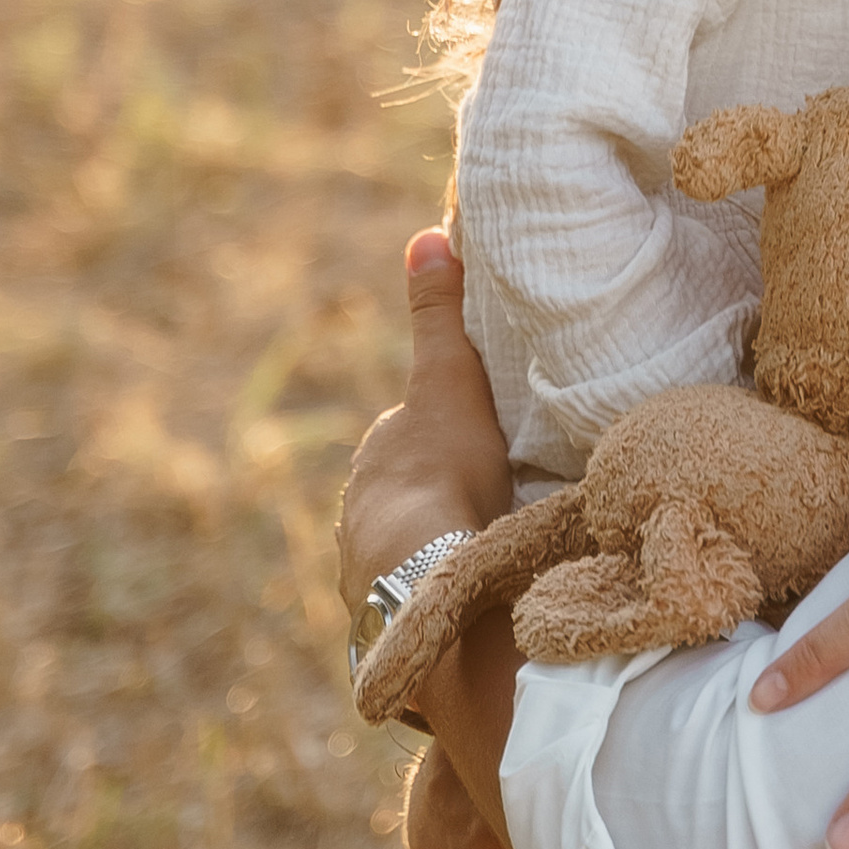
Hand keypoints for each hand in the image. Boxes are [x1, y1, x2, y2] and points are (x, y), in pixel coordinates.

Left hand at [336, 232, 513, 609]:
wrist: (424, 579)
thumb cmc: (445, 474)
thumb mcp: (451, 383)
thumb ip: (441, 317)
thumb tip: (425, 235)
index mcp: (377, 455)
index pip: (410, 436)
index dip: (445, 435)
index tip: (481, 444)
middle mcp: (357, 507)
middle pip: (405, 492)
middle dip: (436, 495)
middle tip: (490, 501)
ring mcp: (361, 564)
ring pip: (403, 545)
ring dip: (432, 547)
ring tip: (480, 555)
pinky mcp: (376, 612)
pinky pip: (406, 595)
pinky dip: (429, 592)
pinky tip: (460, 598)